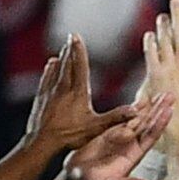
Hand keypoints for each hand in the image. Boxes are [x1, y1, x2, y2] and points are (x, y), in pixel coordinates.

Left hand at [18, 41, 132, 155]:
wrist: (41, 142)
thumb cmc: (69, 136)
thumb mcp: (97, 127)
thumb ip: (116, 118)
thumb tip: (137, 111)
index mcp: (78, 93)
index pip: (79, 66)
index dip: (79, 51)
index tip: (76, 37)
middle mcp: (62, 89)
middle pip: (67, 64)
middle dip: (70, 50)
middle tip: (71, 38)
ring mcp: (50, 93)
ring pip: (56, 70)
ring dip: (61, 58)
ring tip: (63, 49)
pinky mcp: (41, 99)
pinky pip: (46, 79)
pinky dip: (49, 70)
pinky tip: (50, 65)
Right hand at [67, 92, 174, 179]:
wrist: (75, 175)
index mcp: (134, 155)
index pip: (150, 136)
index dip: (159, 124)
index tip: (169, 110)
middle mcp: (131, 144)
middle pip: (148, 124)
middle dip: (159, 110)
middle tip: (171, 94)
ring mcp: (122, 136)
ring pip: (139, 118)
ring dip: (150, 106)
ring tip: (162, 93)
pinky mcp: (110, 131)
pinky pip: (125, 117)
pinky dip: (134, 107)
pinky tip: (142, 98)